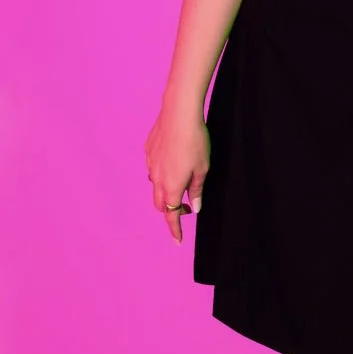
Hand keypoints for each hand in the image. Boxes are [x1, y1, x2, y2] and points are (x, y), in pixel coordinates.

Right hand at [144, 104, 209, 244]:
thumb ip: (196, 190)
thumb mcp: (202, 169)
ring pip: (155, 185)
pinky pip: (153, 167)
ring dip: (165, 190)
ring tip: (181, 182)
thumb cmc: (195, 141)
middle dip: (170, 210)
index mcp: (171, 186)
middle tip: (185, 207)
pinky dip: (161, 171)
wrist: (179, 113)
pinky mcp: (148, 150)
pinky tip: (173, 159)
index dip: (175, 229)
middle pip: (160, 204)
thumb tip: (194, 208)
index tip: (178, 240)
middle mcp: (156, 178)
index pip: (171, 215)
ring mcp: (150, 164)